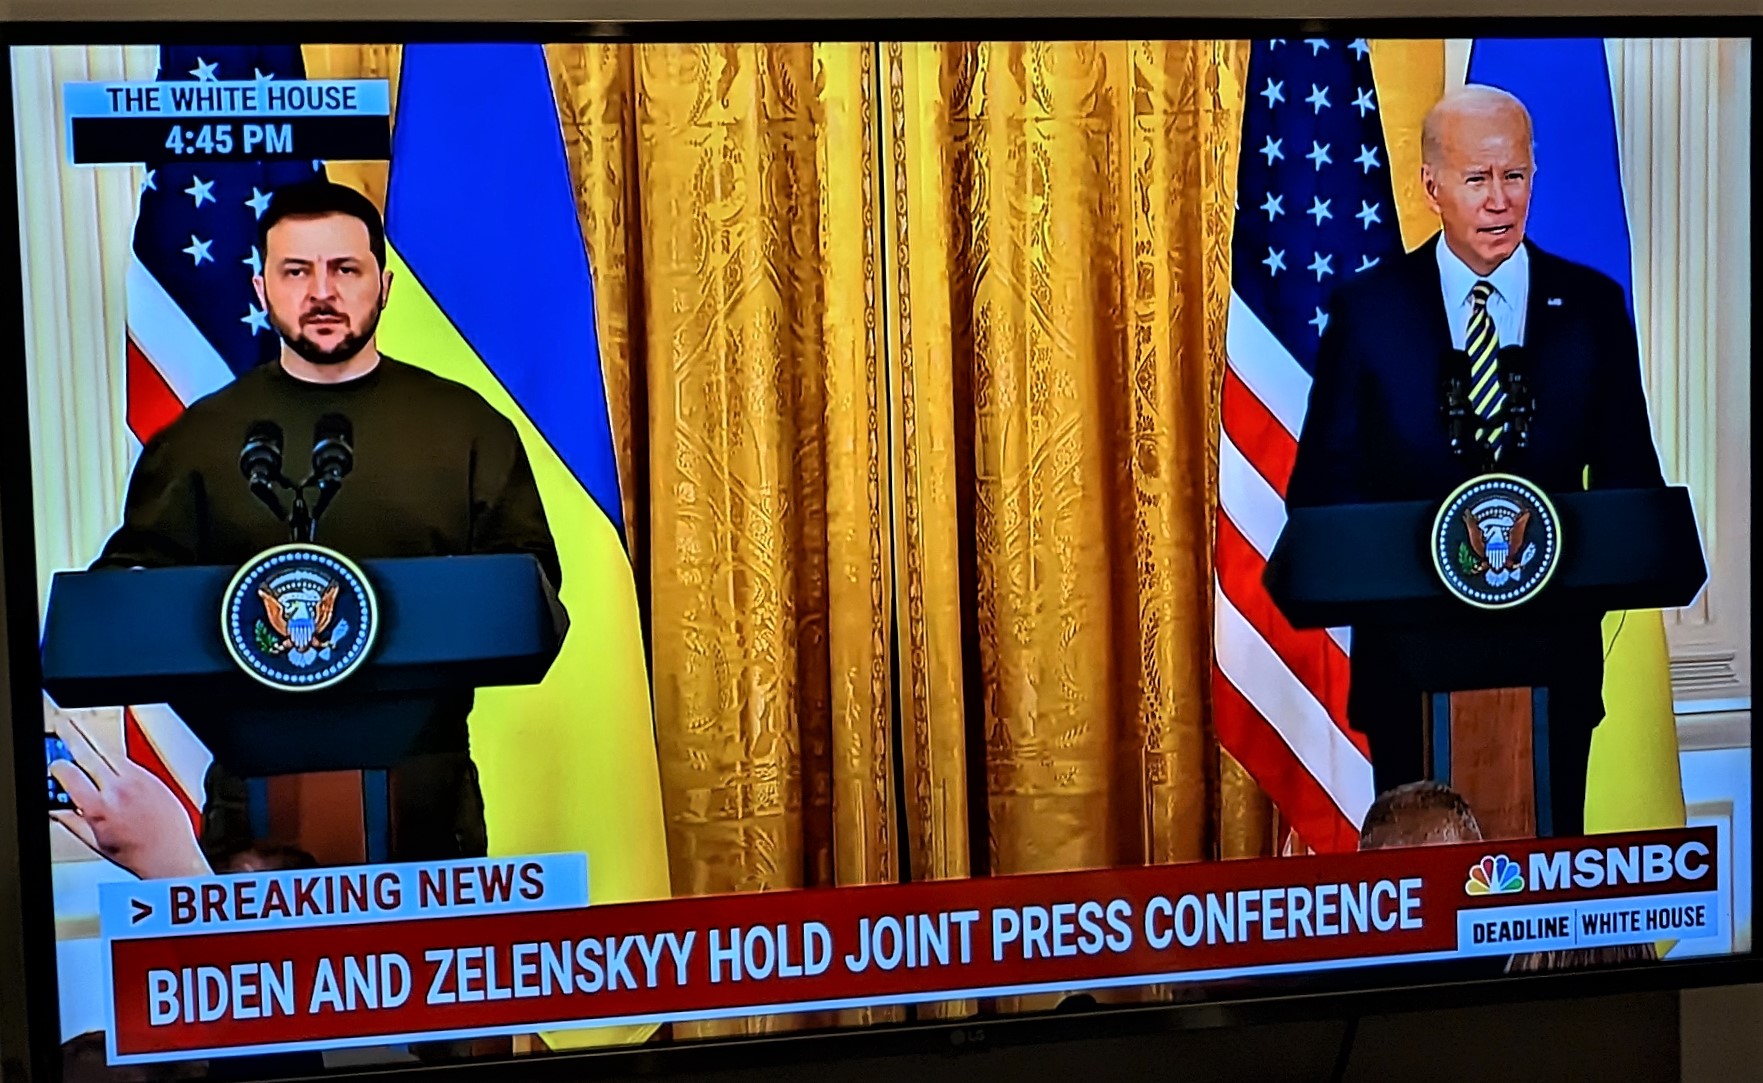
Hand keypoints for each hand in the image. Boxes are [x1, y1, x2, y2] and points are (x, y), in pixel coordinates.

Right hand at [49, 718, 211, 879]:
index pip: (69, 776)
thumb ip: (72, 822)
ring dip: (93, 739)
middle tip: (63, 724)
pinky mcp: (152, 778)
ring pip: (110, 752)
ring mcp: (137, 781)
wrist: (171, 854)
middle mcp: (117, 791)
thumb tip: (54, 810)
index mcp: (98, 808)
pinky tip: (107, 752)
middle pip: (88, 755)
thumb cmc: (136, 854)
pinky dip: (114, 755)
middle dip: (72, 737)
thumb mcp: (95, 842)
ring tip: (80, 726)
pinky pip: (128, 760)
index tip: (55, 766)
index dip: (58, 768)